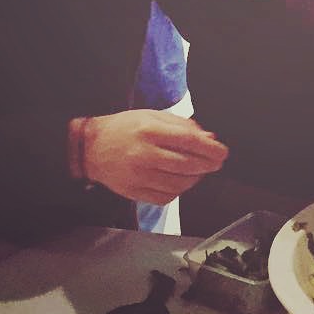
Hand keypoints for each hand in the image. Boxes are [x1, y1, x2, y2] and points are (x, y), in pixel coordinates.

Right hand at [83, 110, 227, 204]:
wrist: (90, 148)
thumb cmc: (124, 127)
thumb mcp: (151, 116)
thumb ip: (180, 125)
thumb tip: (208, 137)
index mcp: (149, 130)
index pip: (188, 141)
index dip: (210, 148)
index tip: (222, 152)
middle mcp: (144, 154)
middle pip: (187, 164)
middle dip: (208, 165)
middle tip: (217, 162)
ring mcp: (138, 176)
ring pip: (178, 184)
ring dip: (195, 178)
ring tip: (199, 171)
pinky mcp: (133, 192)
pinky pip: (165, 197)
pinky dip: (179, 191)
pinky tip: (181, 182)